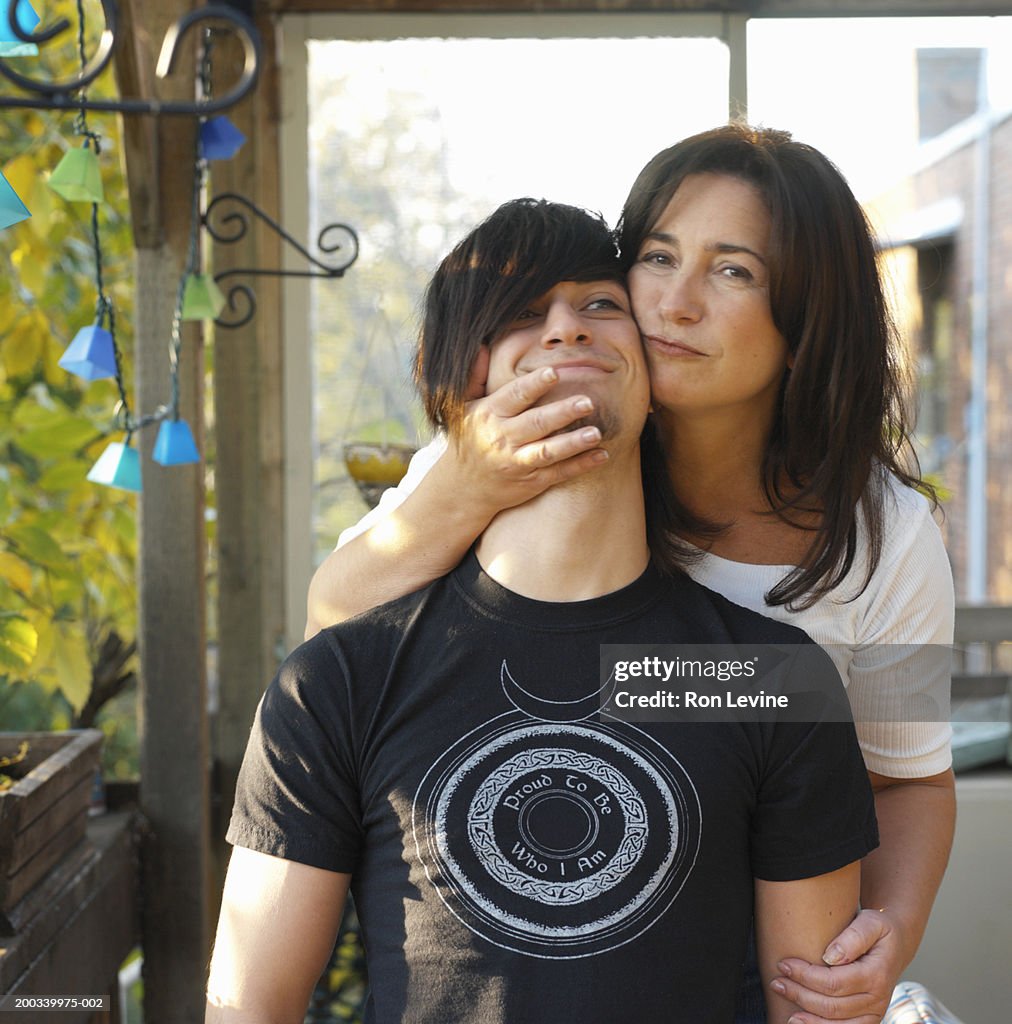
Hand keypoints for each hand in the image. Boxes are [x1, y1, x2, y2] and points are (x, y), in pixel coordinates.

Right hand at [448, 354, 608, 516]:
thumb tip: (481, 347)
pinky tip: (601, 455)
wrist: (463, 489)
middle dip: (562, 412)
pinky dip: (580, 465)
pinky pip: (558, 473)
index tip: (555, 373)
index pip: (514, 396)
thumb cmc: (468, 439)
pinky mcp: (532, 481)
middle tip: (587, 402)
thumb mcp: (461, 407)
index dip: (534, 385)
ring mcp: (517, 462)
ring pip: (547, 452)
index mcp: (489, 415)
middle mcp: (503, 439)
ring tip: (596, 433)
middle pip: (536, 423)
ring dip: (573, 442)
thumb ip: (474, 377)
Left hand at [770, 908, 904, 1023]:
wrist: (897, 943)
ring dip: (808, 1019)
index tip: (783, 964)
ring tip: (785, 1008)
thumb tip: (830, 956)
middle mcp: (878, 999)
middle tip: (776, 982)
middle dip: (800, 995)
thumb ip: (853, 937)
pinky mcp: (869, 1019)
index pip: (834, 982)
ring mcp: (875, 1013)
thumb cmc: (879, 930)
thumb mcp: (872, 922)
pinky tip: (803, 1022)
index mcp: (876, 975)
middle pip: (832, 1006)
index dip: (805, 976)